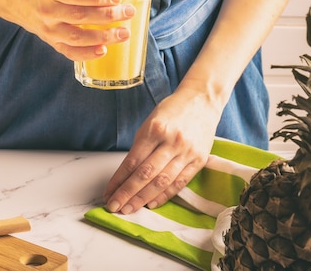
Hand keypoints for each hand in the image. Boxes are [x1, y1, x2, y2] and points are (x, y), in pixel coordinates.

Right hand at [14, 0, 135, 61]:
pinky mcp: (52, 43)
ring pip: (77, 37)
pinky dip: (87, 54)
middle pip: (80, 16)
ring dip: (103, 37)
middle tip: (128, 12)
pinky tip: (103, 50)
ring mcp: (49, 30)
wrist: (20, 2)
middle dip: (108, 16)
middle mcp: (48, 11)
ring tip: (123, 33)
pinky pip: (70, 52)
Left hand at [103, 88, 221, 213]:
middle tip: (114, 206)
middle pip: (145, 174)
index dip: (118, 180)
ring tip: (129, 209)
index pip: (133, 161)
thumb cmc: (173, 109)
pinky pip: (179, 182)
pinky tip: (151, 204)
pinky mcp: (199, 160)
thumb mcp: (151, 120)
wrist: (202, 100)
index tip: (108, 192)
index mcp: (156, 129)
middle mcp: (172, 141)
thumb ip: (141, 145)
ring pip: (162, 182)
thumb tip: (126, 173)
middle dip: (127, 193)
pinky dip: (164, 195)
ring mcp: (187, 151)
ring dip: (143, 198)